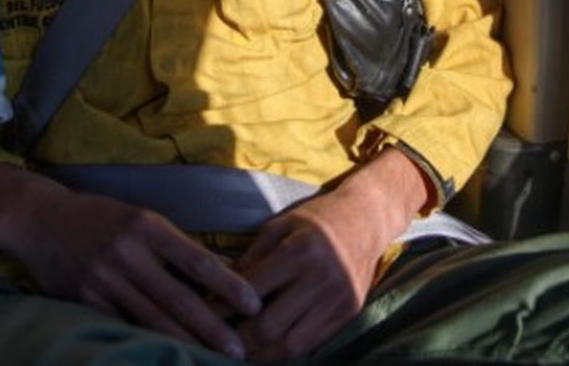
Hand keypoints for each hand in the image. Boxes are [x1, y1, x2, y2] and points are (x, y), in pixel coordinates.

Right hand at [0, 165, 260, 358]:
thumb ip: (181, 248)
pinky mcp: (82, 300)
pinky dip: (145, 343)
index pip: (197, 261)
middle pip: (177, 298)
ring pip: (150, 319)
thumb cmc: (103, 219)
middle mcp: (126, 252)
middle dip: (211, 328)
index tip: (254, 305)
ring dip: (182, 343)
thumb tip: (229, 268)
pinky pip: (121, 327)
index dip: (228, 285)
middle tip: (239, 351)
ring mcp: (102, 278)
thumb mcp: (144, 221)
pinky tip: (164, 356)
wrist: (40, 220)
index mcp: (148, 226)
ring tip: (209, 361)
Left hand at [234, 148, 429, 361]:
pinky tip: (266, 350)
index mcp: (299, 251)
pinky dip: (285, 351)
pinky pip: (312, 343)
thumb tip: (218, 288)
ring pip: (290, 344)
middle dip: (235, 339)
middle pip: (268, 326)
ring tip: (237, 353)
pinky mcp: (350, 312)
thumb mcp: (280, 225)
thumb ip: (251, 257)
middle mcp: (321, 277)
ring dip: (259, 354)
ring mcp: (338, 298)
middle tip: (214, 341)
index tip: (200, 314)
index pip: (250, 290)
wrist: (368, 217)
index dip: (220, 307)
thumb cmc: (317, 218)